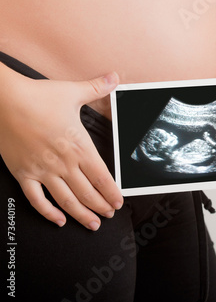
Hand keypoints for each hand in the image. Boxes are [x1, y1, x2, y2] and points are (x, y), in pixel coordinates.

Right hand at [0, 71, 122, 229]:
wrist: (6, 101)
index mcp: (78, 146)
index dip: (112, 193)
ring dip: (81, 215)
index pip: (102, 177)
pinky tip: (58, 220)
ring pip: (67, 201)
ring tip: (92, 224)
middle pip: (87, 193)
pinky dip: (49, 213)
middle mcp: (63, 162)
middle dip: (101, 206)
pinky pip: (37, 200)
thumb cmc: (38, 97)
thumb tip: (114, 77)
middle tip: (109, 215)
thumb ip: (97, 88)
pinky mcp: (23, 174)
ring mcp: (42, 171)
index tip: (118, 202)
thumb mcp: (73, 92)